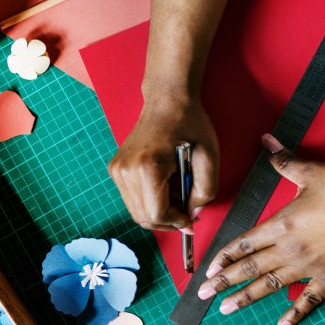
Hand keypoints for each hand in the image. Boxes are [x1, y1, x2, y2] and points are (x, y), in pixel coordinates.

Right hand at [107, 95, 218, 230]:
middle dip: (167, 221)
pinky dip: (149, 201)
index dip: (176, 223)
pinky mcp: (116, 169)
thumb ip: (205, 191)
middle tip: (186, 212)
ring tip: (176, 195)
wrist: (167, 100)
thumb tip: (192, 215)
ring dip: (158, 212)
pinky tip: (163, 187)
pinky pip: (132, 199)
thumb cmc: (189, 124)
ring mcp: (117, 170)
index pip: (156, 215)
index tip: (190, 221)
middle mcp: (125, 171)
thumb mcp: (209, 157)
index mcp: (147, 168)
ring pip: (136, 211)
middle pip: (142, 218)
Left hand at [198, 134, 324, 324]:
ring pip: (269, 285)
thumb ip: (284, 160)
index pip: (242, 244)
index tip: (207, 269)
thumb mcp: (311, 171)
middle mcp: (289, 249)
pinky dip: (294, 314)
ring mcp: (309, 266)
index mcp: (280, 224)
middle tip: (202, 295)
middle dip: (222, 282)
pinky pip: (308, 300)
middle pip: (248, 268)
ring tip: (226, 308)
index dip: (222, 257)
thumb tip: (267, 140)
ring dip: (246, 298)